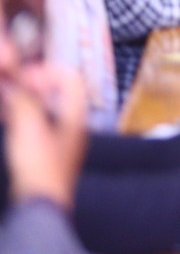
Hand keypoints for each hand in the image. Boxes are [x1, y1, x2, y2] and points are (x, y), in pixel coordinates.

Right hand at [2, 64, 87, 209]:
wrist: (40, 204)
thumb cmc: (40, 166)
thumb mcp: (29, 126)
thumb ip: (22, 101)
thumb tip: (11, 83)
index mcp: (75, 114)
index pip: (70, 78)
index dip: (47, 71)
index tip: (25, 76)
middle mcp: (72, 125)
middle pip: (57, 93)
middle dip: (32, 86)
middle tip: (11, 86)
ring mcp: (60, 139)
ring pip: (44, 109)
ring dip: (24, 101)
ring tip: (6, 98)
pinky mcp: (46, 153)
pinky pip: (36, 126)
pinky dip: (22, 117)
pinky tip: (7, 117)